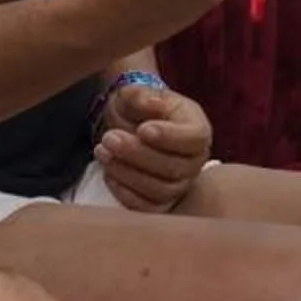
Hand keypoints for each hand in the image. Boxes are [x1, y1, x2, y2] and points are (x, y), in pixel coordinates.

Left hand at [95, 80, 211, 212]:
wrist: (133, 124)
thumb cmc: (141, 107)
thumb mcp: (140, 92)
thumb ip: (143, 96)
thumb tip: (151, 105)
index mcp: (198, 130)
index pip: (194, 139)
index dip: (169, 137)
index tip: (142, 129)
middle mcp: (194, 161)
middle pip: (173, 168)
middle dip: (137, 154)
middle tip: (109, 138)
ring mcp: (180, 184)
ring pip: (159, 190)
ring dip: (127, 174)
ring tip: (102, 152)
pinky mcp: (162, 202)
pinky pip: (147, 208)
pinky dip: (125, 194)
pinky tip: (108, 174)